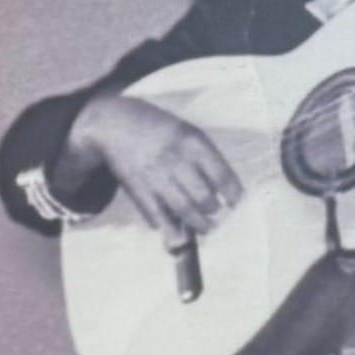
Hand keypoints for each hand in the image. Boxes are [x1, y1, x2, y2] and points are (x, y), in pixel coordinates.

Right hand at [67, 93, 241, 242]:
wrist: (118, 126)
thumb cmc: (160, 131)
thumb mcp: (187, 134)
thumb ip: (203, 158)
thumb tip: (219, 191)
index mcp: (193, 143)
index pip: (221, 175)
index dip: (233, 193)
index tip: (236, 202)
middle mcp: (176, 161)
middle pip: (203, 196)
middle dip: (213, 209)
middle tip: (215, 213)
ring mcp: (155, 177)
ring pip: (183, 209)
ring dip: (198, 224)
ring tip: (205, 228)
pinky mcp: (138, 190)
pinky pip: (157, 215)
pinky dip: (169, 225)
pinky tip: (176, 228)